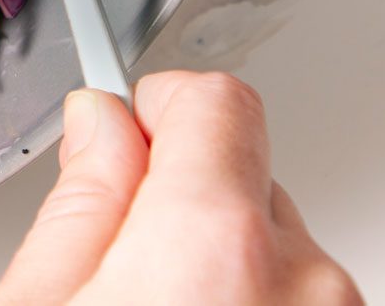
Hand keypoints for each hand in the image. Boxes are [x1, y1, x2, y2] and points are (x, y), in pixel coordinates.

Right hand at [0, 72, 361, 305]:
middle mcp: (306, 281)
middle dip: (181, 208)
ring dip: (224, 276)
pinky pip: (299, 303)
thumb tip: (99, 126)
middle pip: (242, 180)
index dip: (154, 110)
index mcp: (217, 243)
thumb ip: (78, 206)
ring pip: (274, 253)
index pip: (215, 99)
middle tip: (121, 279)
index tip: (121, 133)